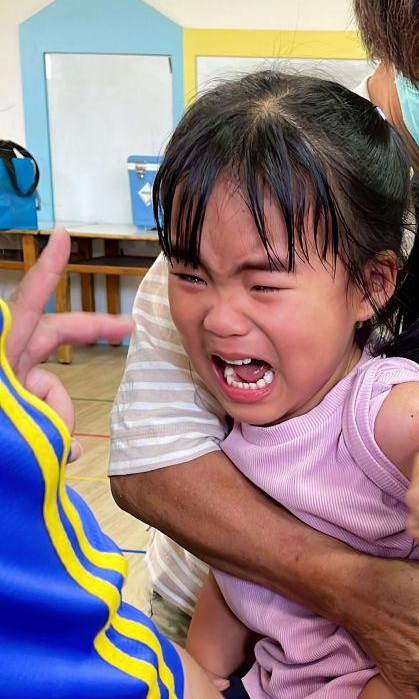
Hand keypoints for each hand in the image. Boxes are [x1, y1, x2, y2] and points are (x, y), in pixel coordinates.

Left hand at [4, 228, 131, 434]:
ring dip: (56, 423)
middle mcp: (6, 368)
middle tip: (126, 328)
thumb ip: (44, 418)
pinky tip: (58, 460)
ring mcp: (13, 394)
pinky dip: (57, 444)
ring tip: (43, 450)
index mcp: (0, 354)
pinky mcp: (18, 422)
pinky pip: (50, 428)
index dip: (48, 272)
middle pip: (52, 338)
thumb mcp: (13, 420)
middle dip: (89, 332)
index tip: (64, 238)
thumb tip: (69, 442)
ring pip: (53, 397)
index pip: (26, 304)